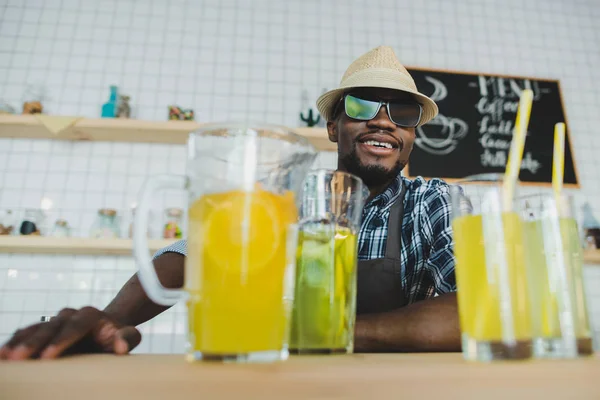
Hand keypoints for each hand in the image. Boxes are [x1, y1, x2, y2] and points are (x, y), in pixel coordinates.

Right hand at [0, 307, 140, 359]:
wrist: (106, 330)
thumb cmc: (118, 337)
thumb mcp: (128, 336)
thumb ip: (127, 338)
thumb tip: (120, 346)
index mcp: (90, 315)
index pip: (76, 325)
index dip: (62, 340)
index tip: (48, 357)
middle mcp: (70, 314)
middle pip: (51, 326)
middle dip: (34, 343)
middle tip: (19, 358)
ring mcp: (55, 320)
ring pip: (35, 329)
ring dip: (19, 342)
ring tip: (5, 357)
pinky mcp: (44, 329)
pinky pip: (26, 333)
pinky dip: (13, 342)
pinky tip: (2, 355)